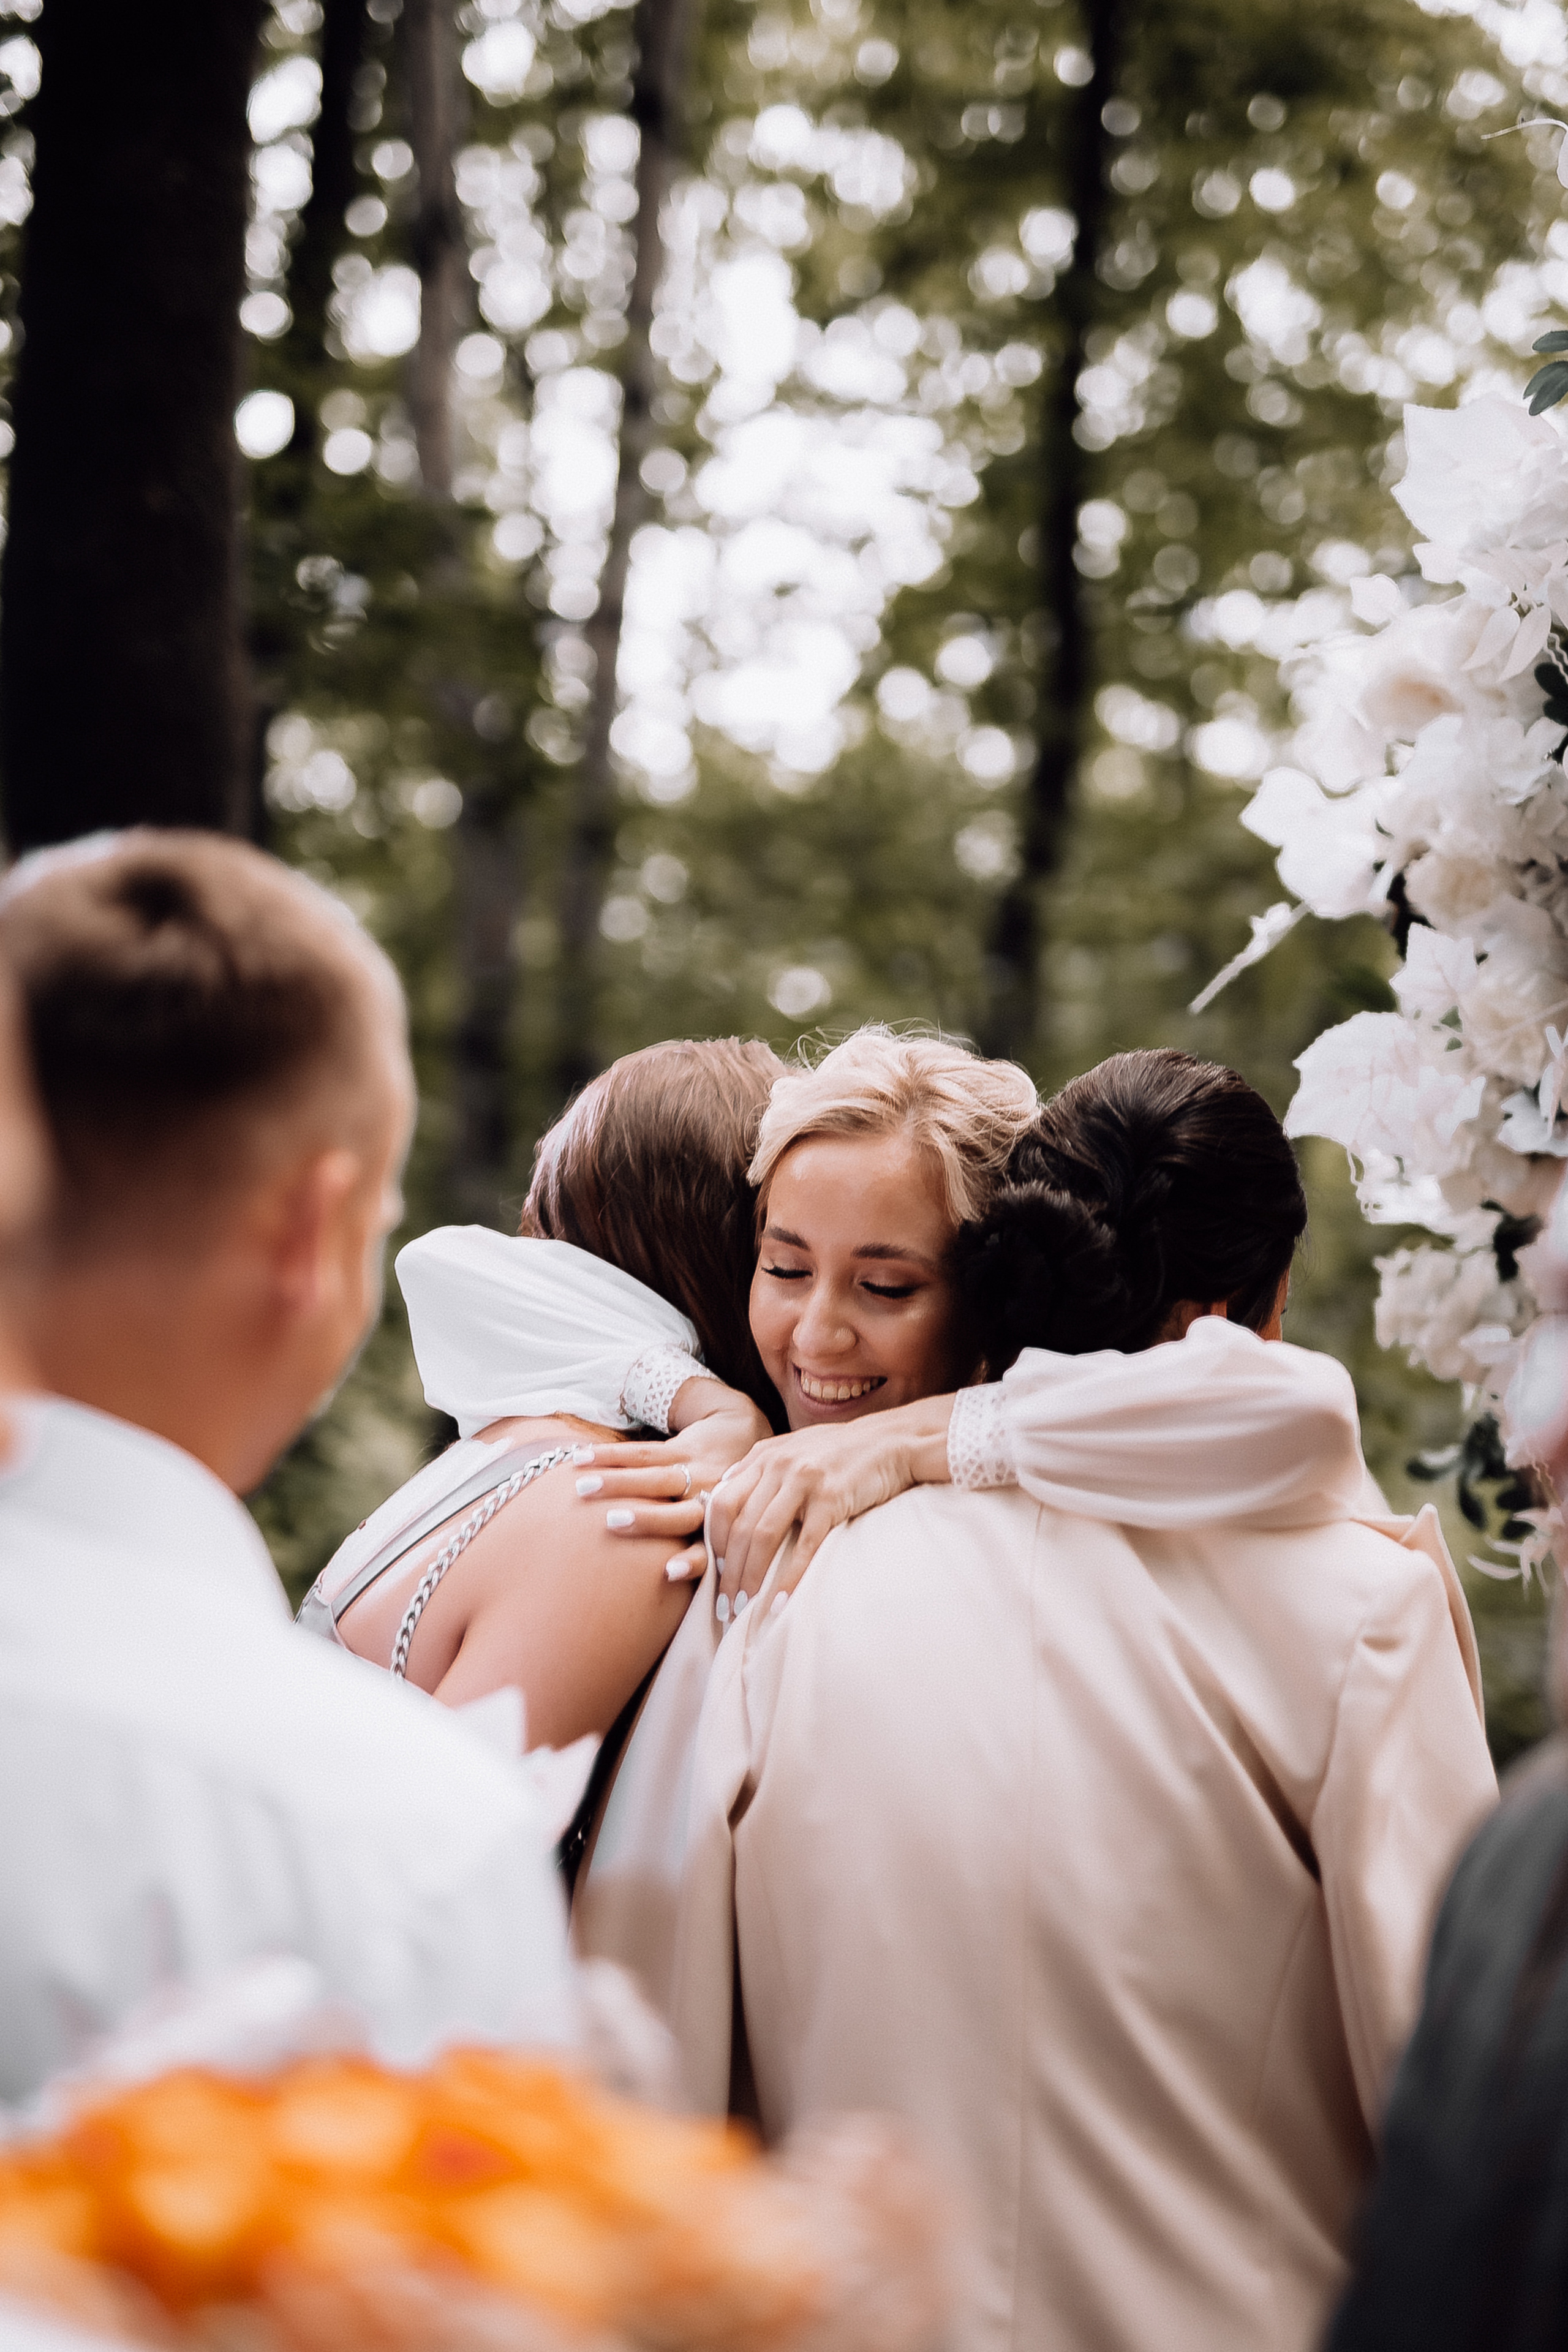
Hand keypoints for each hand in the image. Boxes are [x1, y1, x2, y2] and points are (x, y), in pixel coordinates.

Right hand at [573, 1381, 770, 1581]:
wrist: (738, 1437)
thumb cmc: (728, 1505)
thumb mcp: (731, 1534)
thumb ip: (714, 1568)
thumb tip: (717, 1628)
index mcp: (724, 1530)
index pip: (710, 1549)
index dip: (692, 1562)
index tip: (670, 1572)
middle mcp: (711, 1499)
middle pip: (678, 1510)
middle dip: (646, 1517)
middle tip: (613, 1522)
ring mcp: (693, 1470)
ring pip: (654, 1475)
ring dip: (617, 1481)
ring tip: (583, 1487)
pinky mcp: (675, 1447)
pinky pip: (641, 1452)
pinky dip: (609, 1456)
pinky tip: (577, 1459)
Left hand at [708, 1395, 955, 1604]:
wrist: (892, 1440)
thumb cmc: (842, 1450)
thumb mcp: (794, 1448)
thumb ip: (760, 1467)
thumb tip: (725, 1491)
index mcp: (764, 1456)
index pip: (722, 1504)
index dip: (714, 1543)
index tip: (716, 1573)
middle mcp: (777, 1466)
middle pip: (738, 1526)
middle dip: (728, 1571)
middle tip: (725, 1605)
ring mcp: (803, 1481)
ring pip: (762, 1537)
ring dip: (750, 1578)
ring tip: (745, 1609)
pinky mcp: (831, 1499)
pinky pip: (804, 1545)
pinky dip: (789, 1577)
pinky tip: (781, 1602)